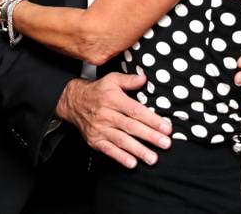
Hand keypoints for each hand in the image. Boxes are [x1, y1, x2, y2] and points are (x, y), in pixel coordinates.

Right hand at [56, 74, 171, 168]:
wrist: (74, 103)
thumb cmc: (98, 91)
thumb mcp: (112, 79)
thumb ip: (129, 80)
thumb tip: (144, 79)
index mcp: (113, 99)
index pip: (136, 111)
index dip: (152, 120)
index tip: (166, 128)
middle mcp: (107, 115)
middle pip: (131, 127)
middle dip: (150, 136)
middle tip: (165, 144)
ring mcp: (100, 129)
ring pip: (122, 141)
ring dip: (138, 150)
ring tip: (153, 158)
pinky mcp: (95, 140)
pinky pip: (108, 150)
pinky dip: (120, 157)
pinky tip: (132, 163)